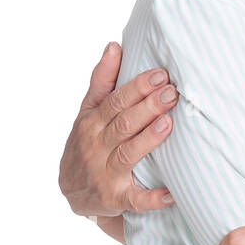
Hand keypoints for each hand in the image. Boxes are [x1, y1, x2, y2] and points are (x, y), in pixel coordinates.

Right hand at [60, 42, 178, 216]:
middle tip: (172, 93)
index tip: (161, 74)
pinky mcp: (115, 199)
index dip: (138, 87)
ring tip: (168, 124)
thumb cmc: (88, 142)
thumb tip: (114, 45)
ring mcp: (105, 173)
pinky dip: (152, 198)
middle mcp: (96, 146)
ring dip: (148, 140)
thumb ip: (103, 81)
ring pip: (128, 154)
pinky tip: (171, 192)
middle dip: (148, 107)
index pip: (116, 101)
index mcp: (92, 122)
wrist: (72, 190)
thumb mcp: (89, 112)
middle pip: (123, 124)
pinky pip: (135, 199)